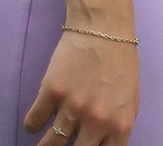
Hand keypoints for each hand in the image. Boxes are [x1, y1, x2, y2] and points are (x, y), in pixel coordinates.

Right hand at [24, 29, 136, 145]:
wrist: (104, 28)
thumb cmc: (121, 62)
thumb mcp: (130, 98)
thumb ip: (118, 125)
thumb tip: (104, 145)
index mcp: (120, 123)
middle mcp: (96, 120)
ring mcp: (72, 107)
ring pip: (47, 145)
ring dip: (43, 145)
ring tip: (43, 143)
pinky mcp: (50, 92)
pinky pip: (32, 123)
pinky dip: (32, 124)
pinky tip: (38, 118)